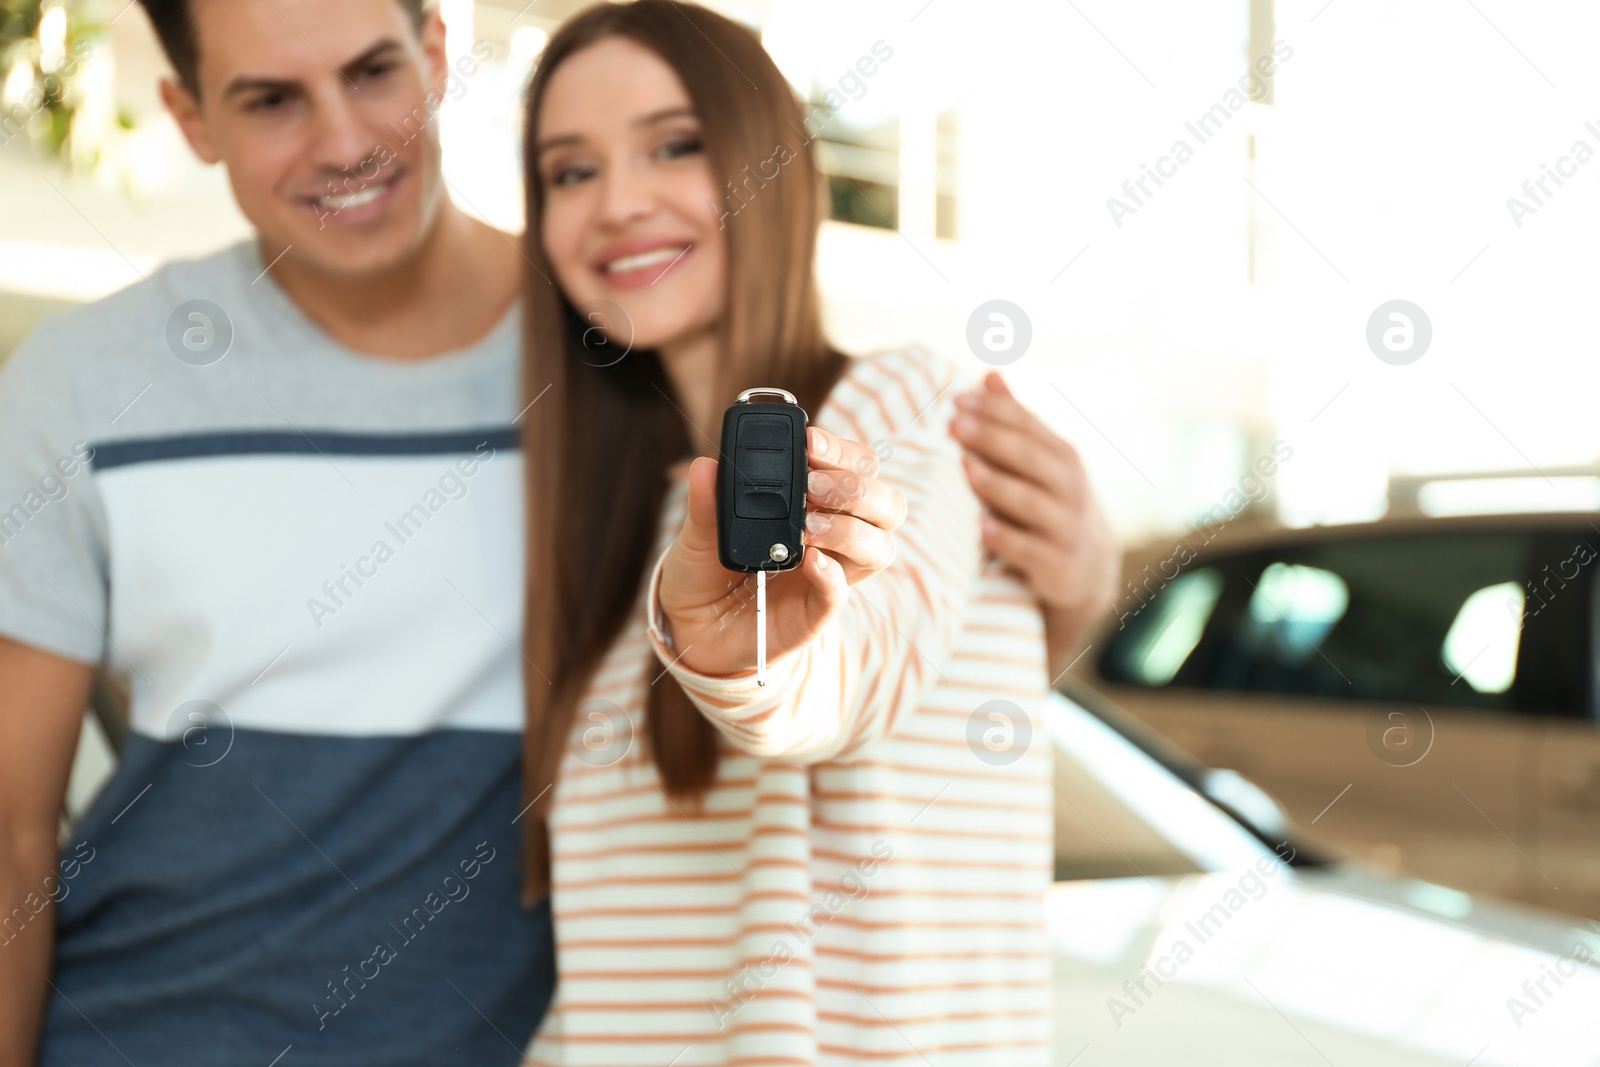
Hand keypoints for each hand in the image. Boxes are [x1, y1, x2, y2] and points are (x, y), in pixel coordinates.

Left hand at [657, 426, 907, 677]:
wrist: (694, 626)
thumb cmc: (706, 571)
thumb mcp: (698, 531)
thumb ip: (706, 502)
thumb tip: (705, 467)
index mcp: (817, 503)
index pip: (858, 467)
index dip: (843, 451)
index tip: (811, 442)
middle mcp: (835, 535)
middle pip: (886, 504)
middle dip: (856, 488)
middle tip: (812, 486)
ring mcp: (830, 575)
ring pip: (879, 548)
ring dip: (849, 529)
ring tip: (808, 527)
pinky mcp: (815, 613)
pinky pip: (840, 594)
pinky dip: (831, 575)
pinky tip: (810, 560)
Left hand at [949, 371, 1118, 678]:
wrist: (1089, 571)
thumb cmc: (1051, 505)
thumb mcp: (1041, 463)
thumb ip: (1015, 421)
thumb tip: (989, 373)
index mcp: (1061, 457)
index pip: (1028, 425)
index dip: (995, 410)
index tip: (957, 398)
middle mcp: (1069, 487)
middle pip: (1031, 458)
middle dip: (992, 439)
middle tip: (954, 424)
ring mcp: (1066, 527)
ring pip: (1031, 502)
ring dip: (997, 485)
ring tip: (965, 468)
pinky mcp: (1059, 565)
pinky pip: (1032, 551)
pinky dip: (1008, 540)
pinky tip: (982, 529)